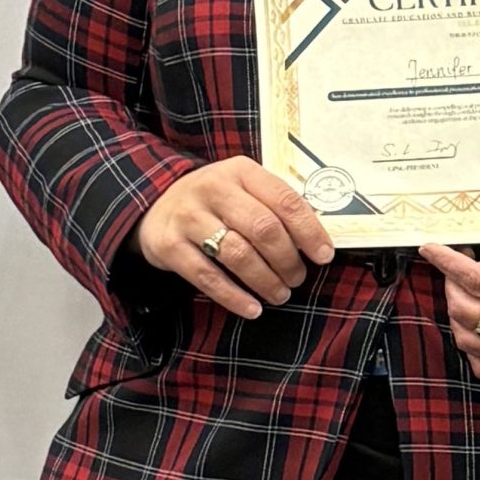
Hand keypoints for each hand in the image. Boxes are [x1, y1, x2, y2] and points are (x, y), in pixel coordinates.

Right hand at [135, 157, 335, 319]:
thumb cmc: (215, 202)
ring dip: (265, 280)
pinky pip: (207, 277)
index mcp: (241, 171)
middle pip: (263, 228)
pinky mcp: (169, 245)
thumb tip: (315, 242)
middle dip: (287, 260)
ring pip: (237, 254)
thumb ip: (274, 206)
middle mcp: (213, 188)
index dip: (309, 231)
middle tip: (298, 278)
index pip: (285, 200)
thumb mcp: (243, 189)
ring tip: (280, 294)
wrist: (155, 205)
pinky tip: (253, 309)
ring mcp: (188, 216)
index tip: (324, 256)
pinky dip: (234, 297)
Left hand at [422, 233, 479, 383]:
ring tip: (468, 300)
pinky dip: (471, 348)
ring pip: (464, 336)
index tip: (431, 249)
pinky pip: (479, 364)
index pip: (472, 275)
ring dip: (458, 315)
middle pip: (461, 305)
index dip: (447, 260)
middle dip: (451, 284)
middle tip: (460, 272)